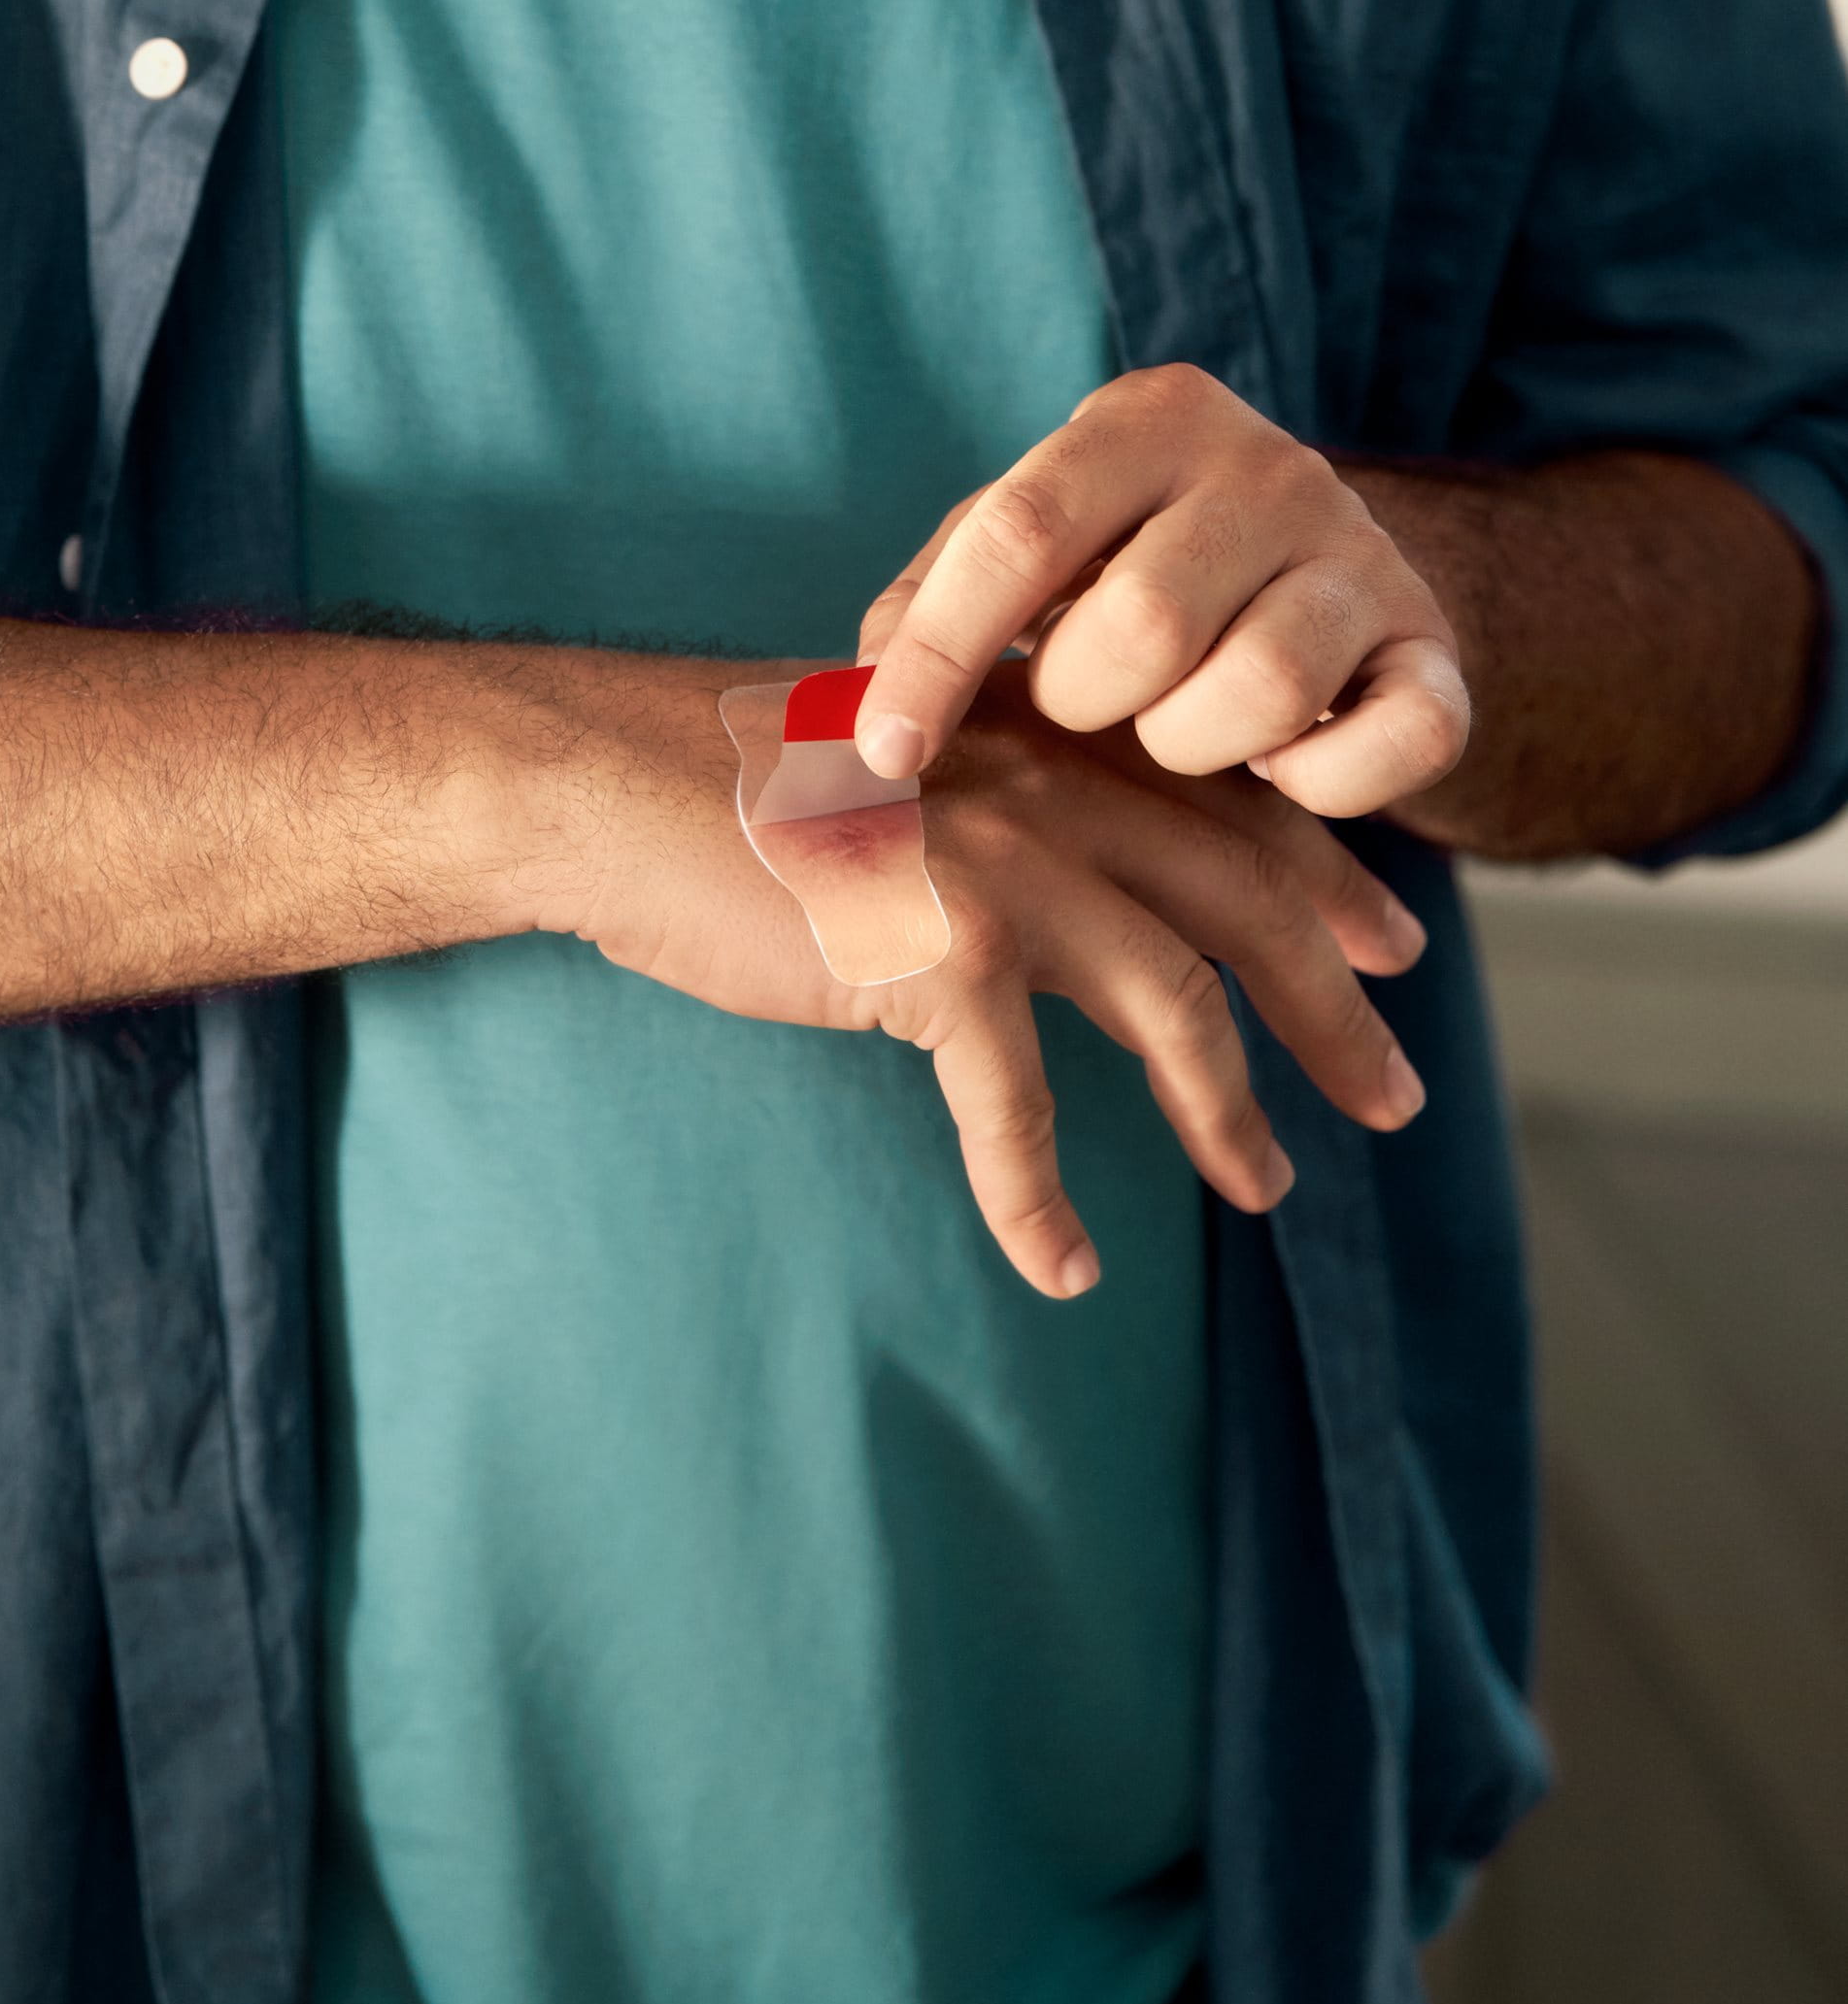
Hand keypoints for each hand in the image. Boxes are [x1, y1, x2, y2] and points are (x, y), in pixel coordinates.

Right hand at [555, 655, 1429, 1301]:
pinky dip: (1042, 1200)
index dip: (1322, 880)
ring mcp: (999, 866)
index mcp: (1049, 735)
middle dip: (1334, 1008)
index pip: (1228, 806)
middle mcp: (1050, 787)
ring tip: (1271, 1191)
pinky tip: (1062, 1268)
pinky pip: (1015, 1111)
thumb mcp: (899, 757)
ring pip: (1172, 1004)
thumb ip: (995, 796)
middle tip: (1398, 1098)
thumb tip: (1055, 882)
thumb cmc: (729, 781)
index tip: (1390, 945)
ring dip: (1230, 1113)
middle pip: (1242, 905)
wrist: (606, 782)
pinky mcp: (930, 956)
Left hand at [850, 365, 1471, 817]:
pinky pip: (1391, 748)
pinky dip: (1319, 786)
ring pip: (1257, 693)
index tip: (883, 753)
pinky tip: (1278, 768)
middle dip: (1084, 702)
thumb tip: (855, 707)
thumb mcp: (1031, 553)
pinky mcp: (1436, 653)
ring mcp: (1365, 557)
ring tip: (1177, 727)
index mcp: (1149, 420)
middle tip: (1087, 707)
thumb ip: (935, 600)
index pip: (1020, 533)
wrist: (1322, 573)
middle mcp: (1270, 468)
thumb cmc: (1130, 565)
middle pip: (1141, 625)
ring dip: (1189, 748)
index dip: (940, 655)